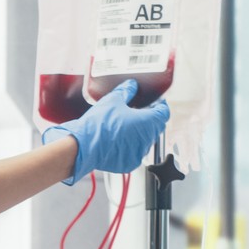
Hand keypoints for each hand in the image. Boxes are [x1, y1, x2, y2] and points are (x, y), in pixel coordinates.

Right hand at [40, 79, 170, 184]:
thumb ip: (127, 91)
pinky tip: (118, 138)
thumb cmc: (99, 124)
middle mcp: (147, 140)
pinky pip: (135, 152)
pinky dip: (130, 145)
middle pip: (155, 127)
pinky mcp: (129, 163)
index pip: (164, 113)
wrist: (84, 146)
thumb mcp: (113, 100)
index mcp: (148, 122)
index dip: (160, 106)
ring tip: (125, 125)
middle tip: (137, 111)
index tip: (155, 102)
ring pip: (145, 140)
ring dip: (140, 132)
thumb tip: (131, 86)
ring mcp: (139, 153)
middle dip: (149, 118)